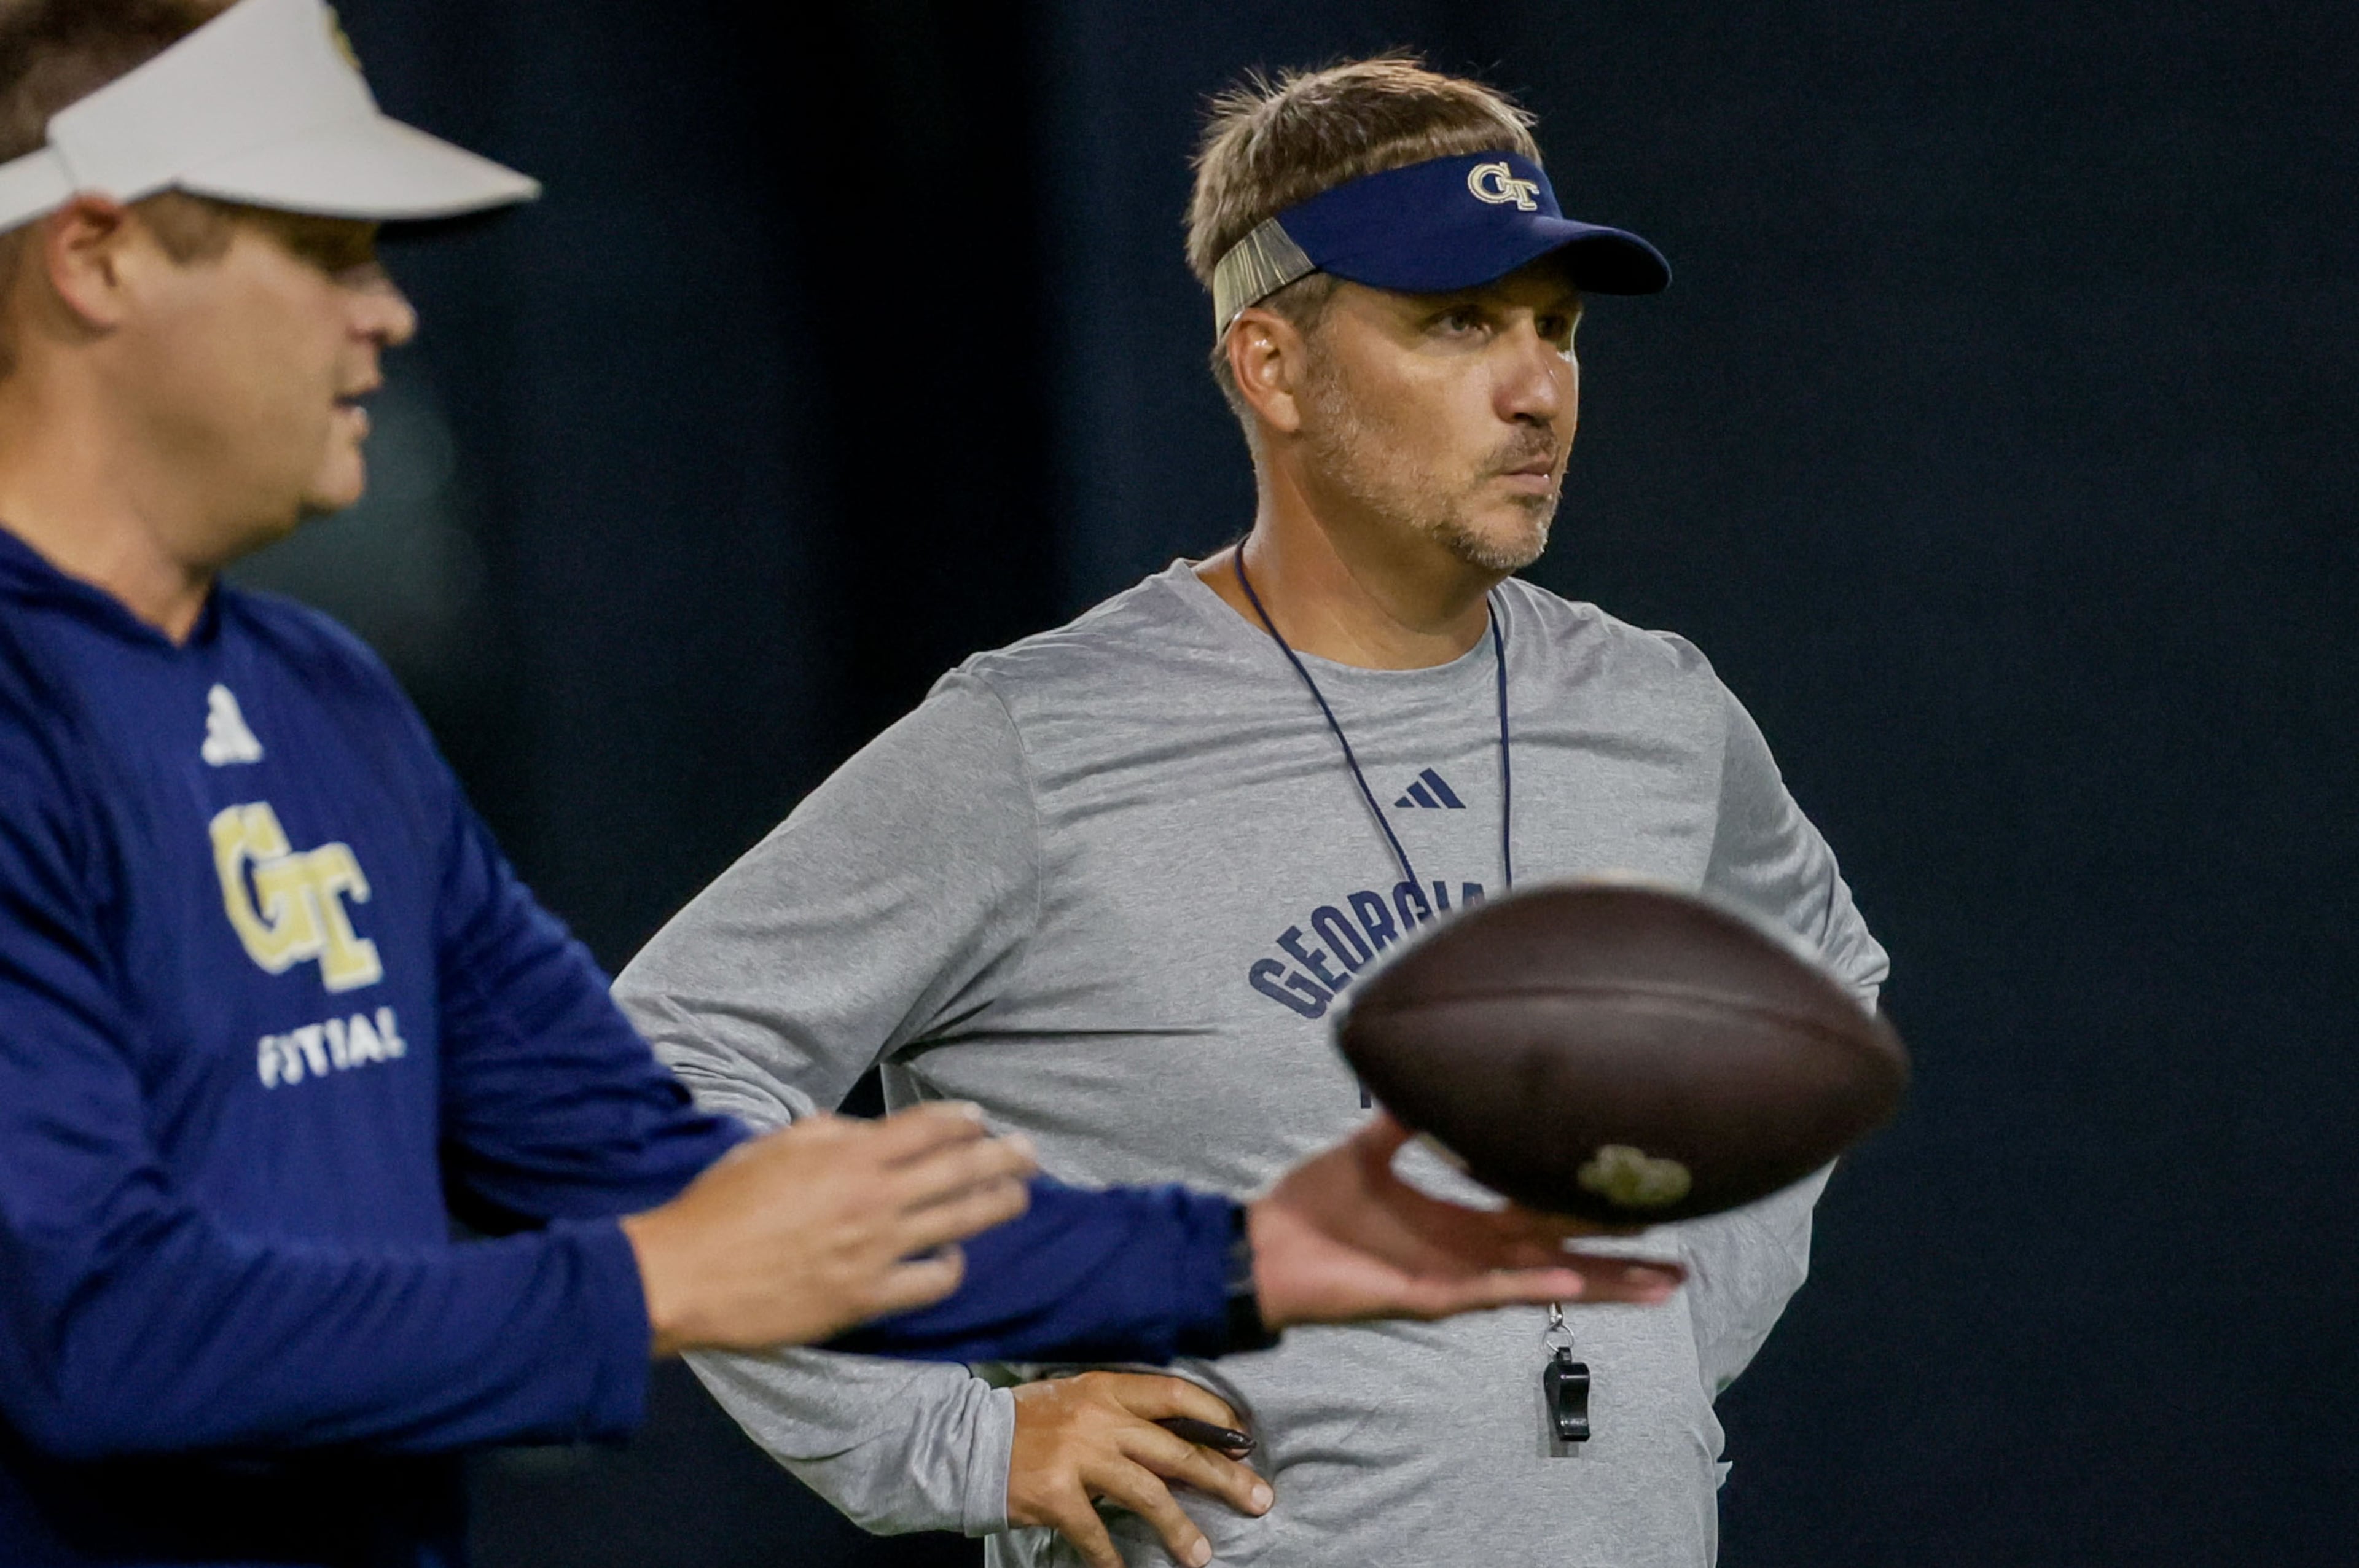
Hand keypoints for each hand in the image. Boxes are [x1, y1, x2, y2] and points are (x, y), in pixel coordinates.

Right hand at [621, 1103, 1036, 1355]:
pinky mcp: (867, 1298)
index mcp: (849, 1155)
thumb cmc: (721, 1205)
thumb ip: (824, 1134)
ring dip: (997, 1203)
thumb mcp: (772, 1147)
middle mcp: (874, 1198)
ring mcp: (876, 1251)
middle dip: (1004, 1156)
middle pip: (961, 1168)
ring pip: (961, 1221)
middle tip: (1030, 1152)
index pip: (929, 1126)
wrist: (688, 1274)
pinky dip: (950, 1268)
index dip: (964, 1119)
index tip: (980, 1118)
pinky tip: (954, 1259)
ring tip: (1018, 1195)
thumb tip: (858, 1132)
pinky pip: (931, 1283)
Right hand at [1008, 1371, 1272, 1567]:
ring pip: (1147, 1494)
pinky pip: (1095, 1533)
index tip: (1244, 1442)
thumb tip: (1183, 1439)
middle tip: (1259, 1499)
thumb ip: (1125, 1413)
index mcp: (1108, 1388)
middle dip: (1224, 1478)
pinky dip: (1112, 1558)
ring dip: (1179, 1528)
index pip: (1176, 1394)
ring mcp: (1077, 1456)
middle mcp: (1099, 1418)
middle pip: (1176, 1450)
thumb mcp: (1081, 1401)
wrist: (968, 1441)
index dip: (1216, 1418)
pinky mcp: (1055, 1494)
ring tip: (1201, 1555)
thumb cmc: (1032, 1423)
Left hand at [1246, 1112, 1685, 1327]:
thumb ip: (1401, 1118)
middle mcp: (1468, 1252)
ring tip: (1660, 1284)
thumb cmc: (1310, 1205)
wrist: (1262, 1244)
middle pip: (1561, 1252)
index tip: (1636, 1199)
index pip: (1539, 1212)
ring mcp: (1455, 1277)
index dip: (1585, 1208)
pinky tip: (1574, 1278)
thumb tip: (1427, 1070)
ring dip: (1600, 1281)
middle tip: (1680, 1258)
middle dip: (1618, 1259)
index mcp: (1459, 1219)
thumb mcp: (1364, 1148)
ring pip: (1544, 1277)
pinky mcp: (1430, 1296)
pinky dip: (1533, 1283)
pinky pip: (1491, 1288)